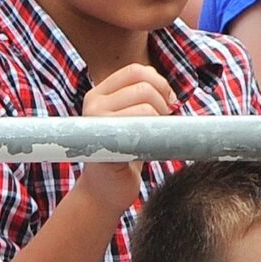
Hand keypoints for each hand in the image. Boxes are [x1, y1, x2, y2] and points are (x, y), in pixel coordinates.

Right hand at [74, 64, 175, 214]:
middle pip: (144, 84)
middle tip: (164, 121)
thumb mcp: (127, 118)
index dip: (159, 81)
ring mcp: (95, 123)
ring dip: (161, 118)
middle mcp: (92, 105)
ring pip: (146, 102)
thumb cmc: (121, 154)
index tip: (168, 102)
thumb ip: (139, 97)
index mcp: (97, 95)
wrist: (104, 190)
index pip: (135, 71)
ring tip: (154, 135)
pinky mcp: (104, 142)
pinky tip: (149, 145)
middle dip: (163, 100)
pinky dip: (154, 132)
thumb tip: (168, 90)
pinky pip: (141, 124)